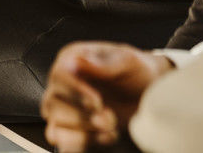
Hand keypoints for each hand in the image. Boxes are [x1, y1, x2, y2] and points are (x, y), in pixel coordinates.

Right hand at [41, 42, 173, 151]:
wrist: (149, 94)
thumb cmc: (137, 72)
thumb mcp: (127, 61)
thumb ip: (103, 63)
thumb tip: (78, 61)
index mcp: (72, 58)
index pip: (59, 75)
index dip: (75, 92)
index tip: (97, 102)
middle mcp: (62, 84)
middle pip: (53, 104)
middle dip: (83, 116)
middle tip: (109, 117)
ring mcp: (64, 108)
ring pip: (55, 127)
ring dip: (84, 133)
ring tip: (110, 126)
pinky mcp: (71, 128)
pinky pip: (62, 142)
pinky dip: (83, 143)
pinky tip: (105, 136)